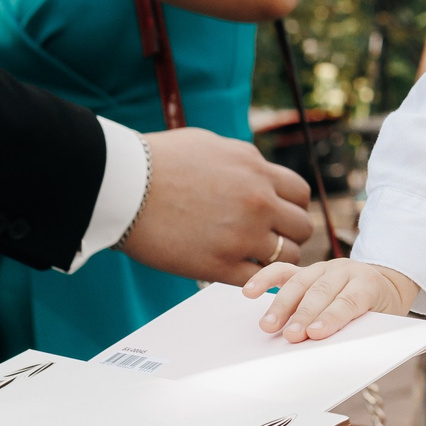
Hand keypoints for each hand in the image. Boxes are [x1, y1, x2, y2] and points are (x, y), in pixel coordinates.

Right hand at [115, 128, 313, 283]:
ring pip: (288, 257)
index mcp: (258, 171)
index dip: (293, 207)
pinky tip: (242, 273)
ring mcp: (242, 236)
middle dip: (290, 235)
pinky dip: (257, 278)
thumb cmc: (158, 161)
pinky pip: (260, 279)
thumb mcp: (214, 146)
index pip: (300, 195)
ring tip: (255, 258)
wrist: (123, 185)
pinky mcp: (221, 265)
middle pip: (302, 228)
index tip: (281, 216)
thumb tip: (261, 175)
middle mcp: (259, 203)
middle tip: (272, 240)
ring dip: (276, 260)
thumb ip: (245, 163)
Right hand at [244, 258, 420, 341]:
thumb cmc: (380, 310)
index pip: (348, 300)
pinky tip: (249, 292)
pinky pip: (283, 272)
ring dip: (282, 305)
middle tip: (291, 336)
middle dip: (304, 315)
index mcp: (368, 284)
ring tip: (268, 326)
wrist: (385, 284)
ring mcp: (323, 268)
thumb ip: (359, 331)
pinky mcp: (306, 271)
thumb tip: (335, 352)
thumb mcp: (382, 322)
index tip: (315, 333)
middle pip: (321, 292)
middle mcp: (344, 271)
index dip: (332, 317)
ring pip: (300, 283)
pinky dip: (265, 279)